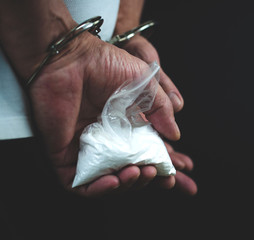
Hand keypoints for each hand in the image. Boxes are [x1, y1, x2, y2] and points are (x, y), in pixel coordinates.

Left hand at [29, 33, 180, 196]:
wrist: (71, 58)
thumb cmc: (106, 64)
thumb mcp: (145, 84)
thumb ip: (161, 109)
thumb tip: (175, 135)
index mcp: (128, 127)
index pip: (151, 152)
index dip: (168, 163)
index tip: (183, 168)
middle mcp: (110, 141)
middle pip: (134, 171)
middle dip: (154, 179)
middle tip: (165, 178)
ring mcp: (89, 149)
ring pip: (111, 182)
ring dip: (130, 184)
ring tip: (142, 173)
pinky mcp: (65, 155)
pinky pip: (81, 184)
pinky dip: (99, 189)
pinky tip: (116, 180)